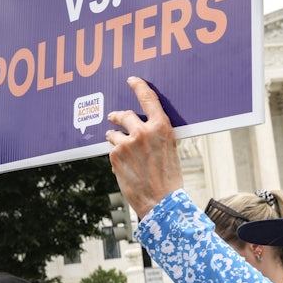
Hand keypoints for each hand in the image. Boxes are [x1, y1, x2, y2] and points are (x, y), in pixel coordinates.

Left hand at [106, 77, 183, 218]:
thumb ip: (158, 134)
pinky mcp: (115, 155)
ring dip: (114, 138)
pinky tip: (124, 166)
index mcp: (162, 127)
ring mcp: (127, 143)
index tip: (132, 81)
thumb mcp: (170, 149)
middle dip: (118, 117)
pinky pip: (111, 149)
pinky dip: (115, 155)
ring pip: (114, 133)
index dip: (139, 87)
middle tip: (114, 118)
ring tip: (121, 149)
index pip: (148, 99)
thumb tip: (145, 125)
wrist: (161, 201)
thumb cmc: (169, 178)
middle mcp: (143, 131)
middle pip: (125, 114)